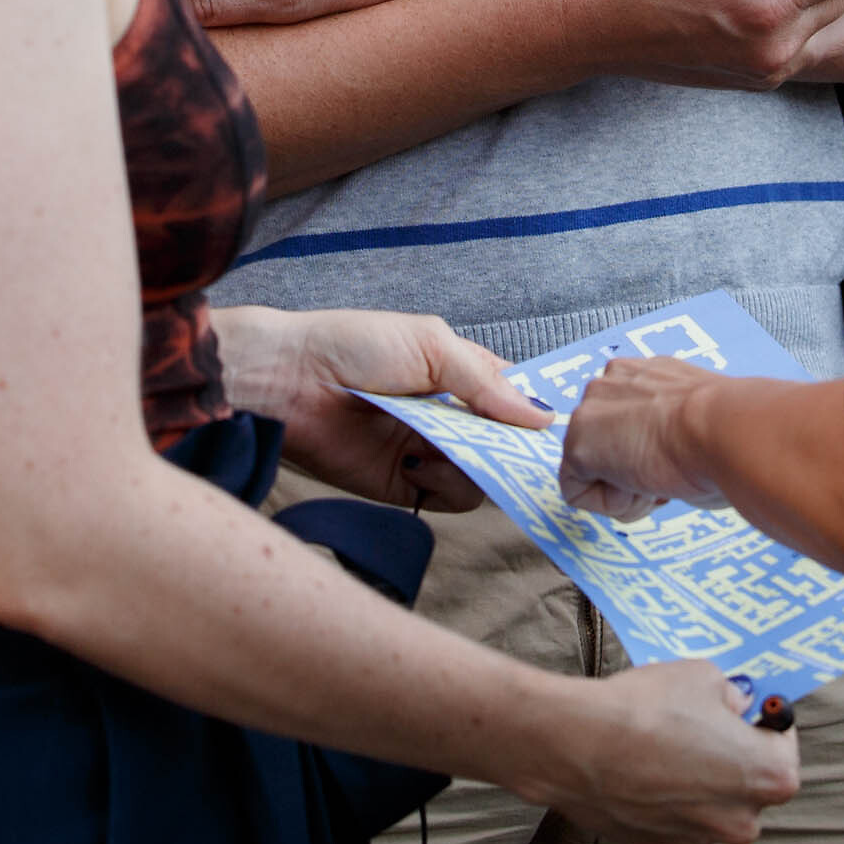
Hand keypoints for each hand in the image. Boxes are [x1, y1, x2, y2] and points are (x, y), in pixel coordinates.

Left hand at [210, 305, 549, 510]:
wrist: (287, 382)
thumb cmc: (354, 346)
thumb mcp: (431, 345)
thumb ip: (486, 382)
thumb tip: (542, 417)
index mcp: (458, 373)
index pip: (513, 397)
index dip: (534, 410)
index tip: (555, 425)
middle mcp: (448, 416)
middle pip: (504, 441)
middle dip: (513, 446)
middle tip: (520, 449)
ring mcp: (428, 452)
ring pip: (482, 473)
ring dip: (475, 463)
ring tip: (446, 444)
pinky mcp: (405, 485)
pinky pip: (449, 498)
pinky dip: (446, 484)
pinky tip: (418, 461)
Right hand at [518, 662, 801, 843]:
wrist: (579, 744)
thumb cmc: (648, 707)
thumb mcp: (704, 676)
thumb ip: (731, 695)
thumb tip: (736, 704)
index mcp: (768, 777)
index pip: (785, 746)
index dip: (766, 721)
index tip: (747, 707)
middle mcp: (741, 820)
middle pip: (750, 784)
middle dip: (733, 755)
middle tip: (703, 723)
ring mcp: (697, 839)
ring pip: (711, 805)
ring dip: (699, 780)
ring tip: (665, 743)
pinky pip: (674, 818)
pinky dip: (666, 797)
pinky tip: (640, 765)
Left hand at [558, 357, 728, 521]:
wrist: (726, 430)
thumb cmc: (732, 432)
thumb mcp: (702, 421)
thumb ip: (675, 428)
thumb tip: (677, 455)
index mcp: (646, 373)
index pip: (628, 423)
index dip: (654, 453)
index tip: (680, 458)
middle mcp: (612, 382)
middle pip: (606, 445)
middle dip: (633, 470)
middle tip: (671, 472)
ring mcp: (589, 411)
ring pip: (590, 469)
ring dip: (625, 488)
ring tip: (660, 477)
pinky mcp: (577, 445)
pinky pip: (577, 493)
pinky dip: (610, 504)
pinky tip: (643, 486)